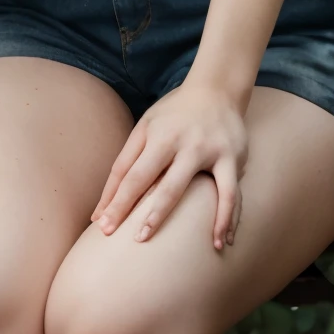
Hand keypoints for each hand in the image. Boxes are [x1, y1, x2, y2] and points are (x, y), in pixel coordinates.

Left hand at [90, 81, 248, 250]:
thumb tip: (104, 202)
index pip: (128, 172)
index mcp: (155, 135)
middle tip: (130, 241)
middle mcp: (179, 142)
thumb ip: (126, 162)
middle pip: (154, 181)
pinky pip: (230, 194)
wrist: (217, 90)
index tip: (101, 225)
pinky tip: (221, 242)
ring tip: (171, 243)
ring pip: (188, 187)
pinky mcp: (232, 158)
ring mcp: (206, 149)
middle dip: (140, 212)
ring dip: (175, 215)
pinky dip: (226, 218)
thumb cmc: (173, 116)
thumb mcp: (146, 127)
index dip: (114, 200)